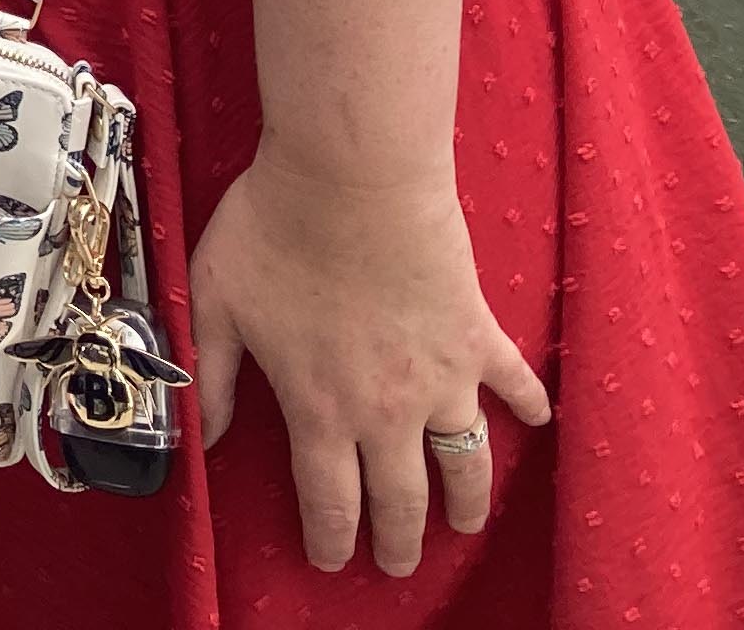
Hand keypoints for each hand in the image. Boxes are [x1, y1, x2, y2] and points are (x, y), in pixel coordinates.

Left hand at [190, 148, 551, 577]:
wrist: (349, 176)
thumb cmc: (272, 229)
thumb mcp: (214, 303)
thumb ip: (214, 378)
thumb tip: (204, 436)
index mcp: (319, 409)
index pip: (328, 500)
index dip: (330, 539)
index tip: (331, 562)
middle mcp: (386, 411)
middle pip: (400, 499)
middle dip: (398, 542)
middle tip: (397, 566)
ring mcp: (441, 378)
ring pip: (465, 463)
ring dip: (467, 501)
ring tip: (465, 526)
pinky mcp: (477, 336)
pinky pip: (514, 382)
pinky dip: (531, 405)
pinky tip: (540, 421)